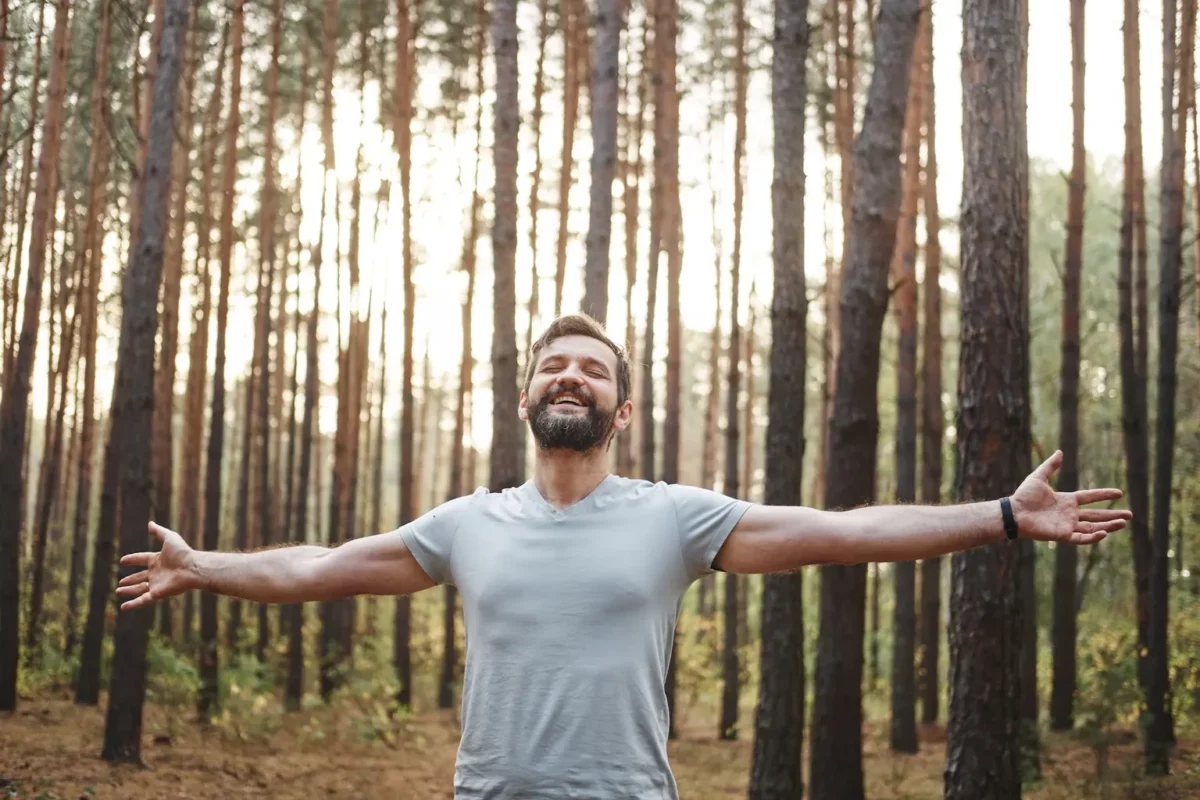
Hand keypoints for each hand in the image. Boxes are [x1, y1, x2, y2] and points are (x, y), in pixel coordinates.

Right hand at [115, 522, 203, 610]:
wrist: (192, 568)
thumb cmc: (183, 553)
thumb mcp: (169, 538)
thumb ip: (159, 532)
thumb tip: (150, 523)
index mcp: (158, 560)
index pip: (143, 559)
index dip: (133, 559)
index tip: (122, 560)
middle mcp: (157, 573)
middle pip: (140, 577)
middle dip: (130, 580)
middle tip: (120, 583)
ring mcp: (157, 584)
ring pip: (139, 589)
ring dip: (129, 591)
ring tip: (118, 592)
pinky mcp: (157, 593)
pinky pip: (143, 600)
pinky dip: (133, 604)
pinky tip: (124, 607)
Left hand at [1010, 450, 1130, 544]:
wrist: (1013, 512)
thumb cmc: (1023, 496)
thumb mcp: (1038, 477)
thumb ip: (1050, 466)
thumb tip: (1059, 452)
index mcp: (1066, 500)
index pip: (1090, 498)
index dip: (1104, 495)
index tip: (1119, 493)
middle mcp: (1069, 514)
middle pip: (1096, 515)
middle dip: (1112, 515)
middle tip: (1130, 515)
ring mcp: (1067, 525)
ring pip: (1093, 527)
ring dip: (1108, 526)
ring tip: (1123, 523)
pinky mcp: (1062, 535)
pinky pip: (1081, 537)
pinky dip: (1092, 536)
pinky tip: (1104, 532)